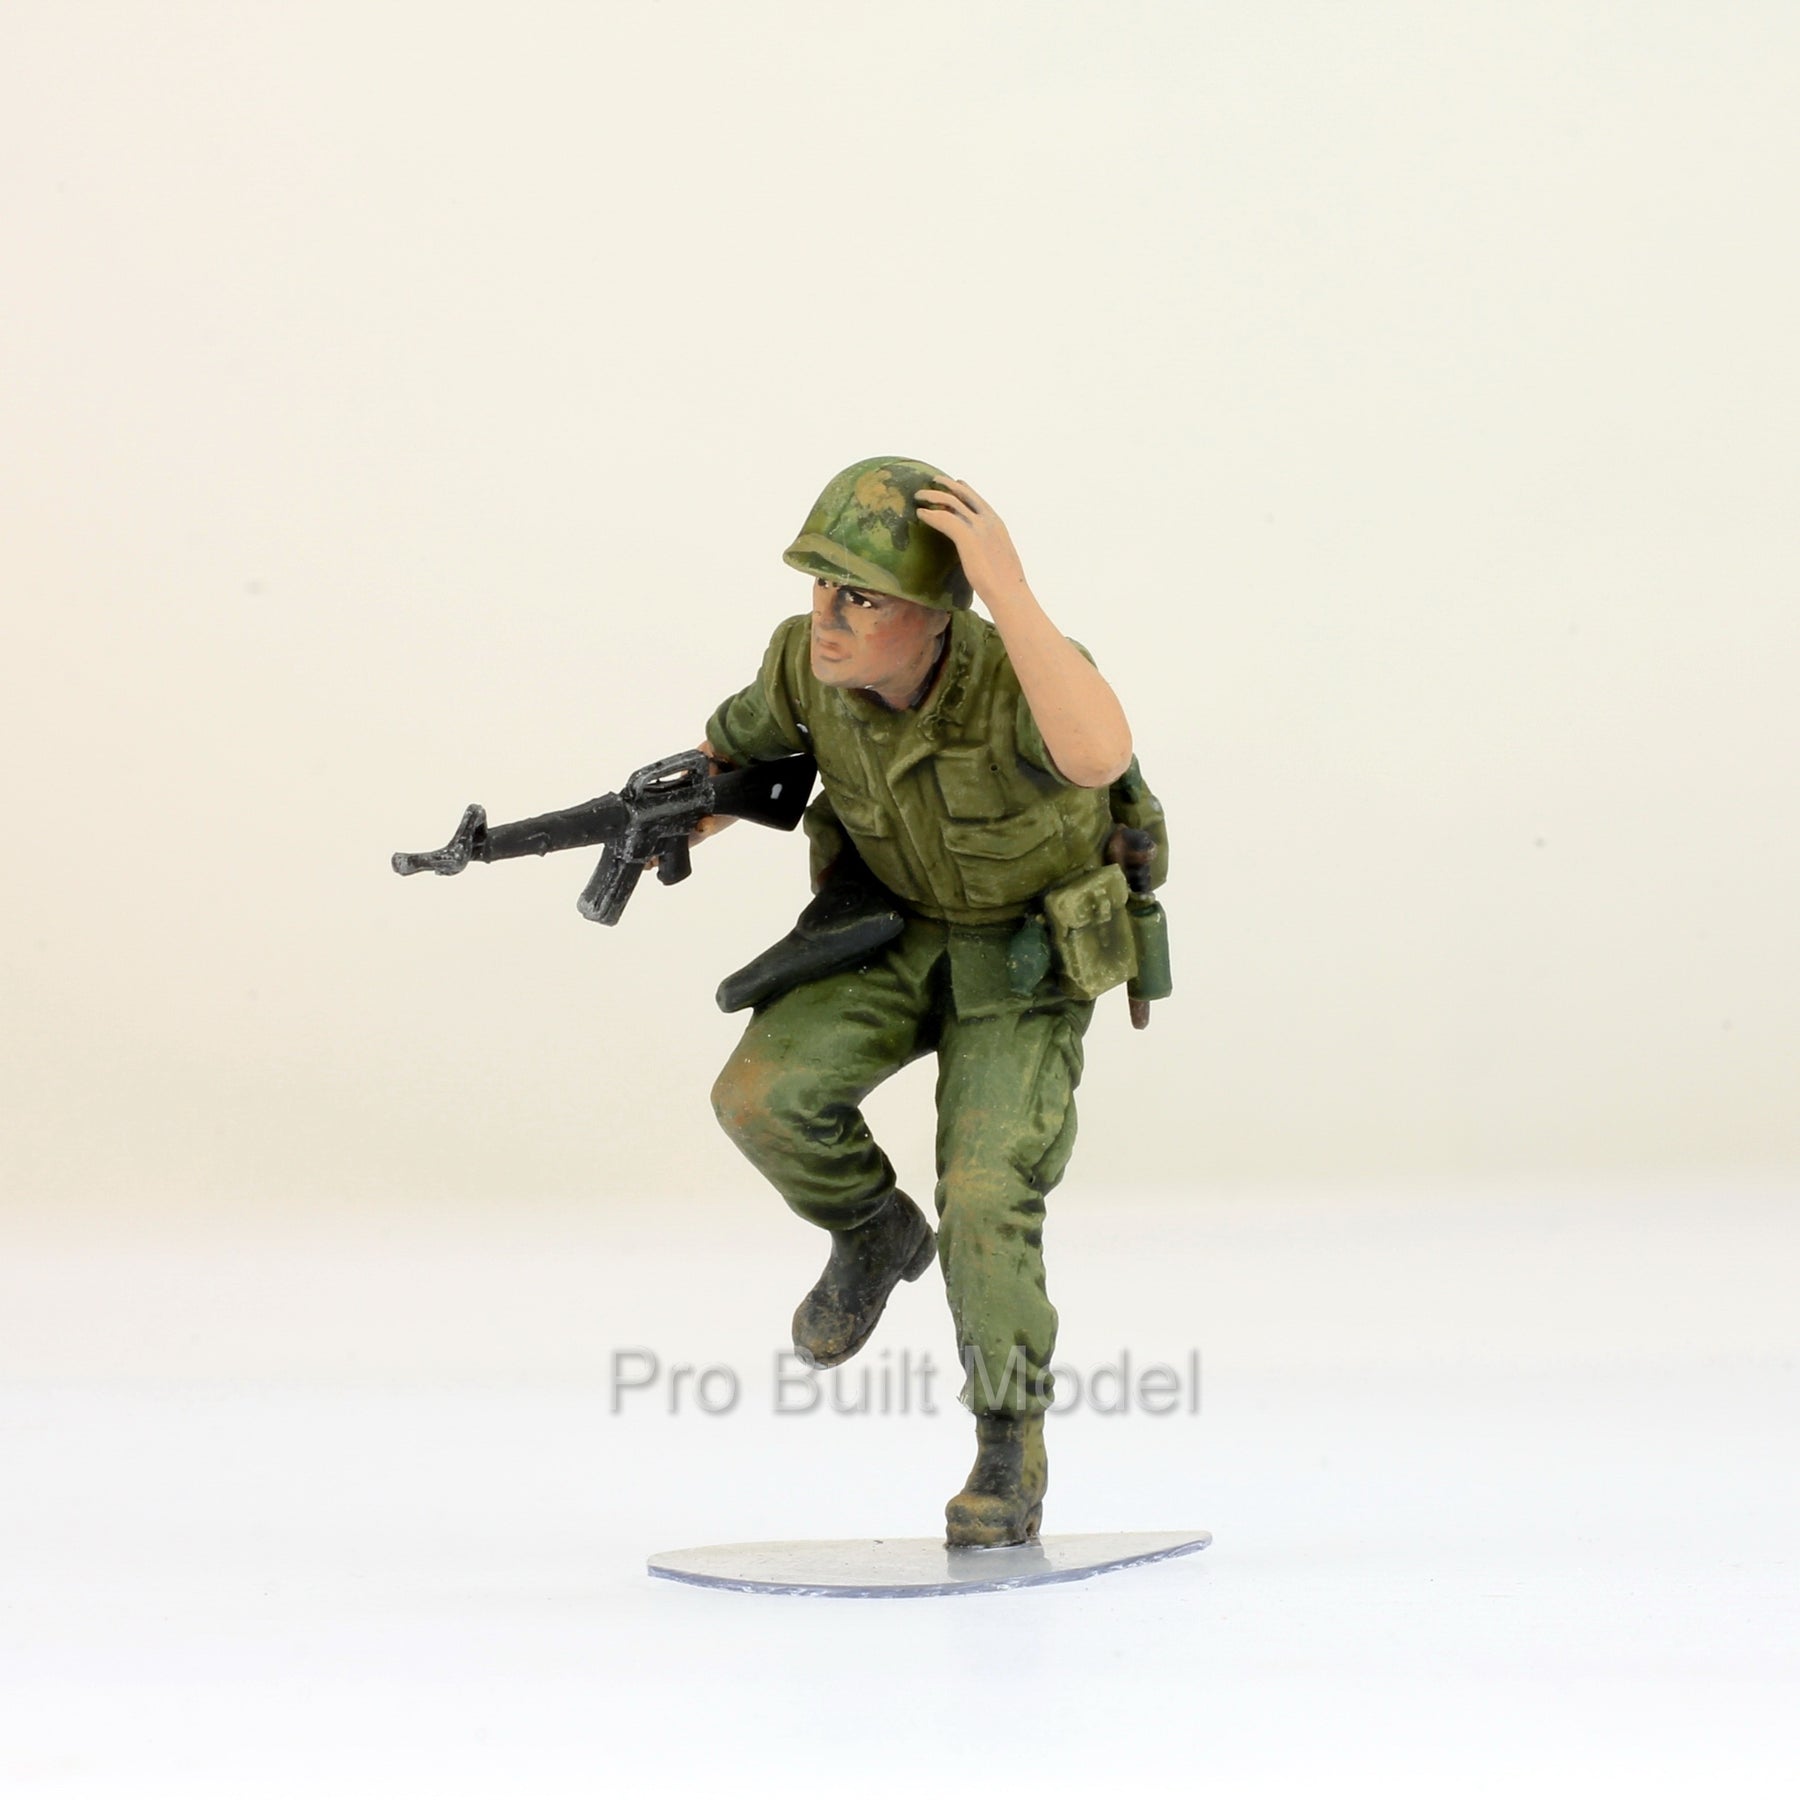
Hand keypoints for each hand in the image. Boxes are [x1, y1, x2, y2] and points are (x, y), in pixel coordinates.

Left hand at [916, 477, 1028, 607]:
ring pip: (951, 501)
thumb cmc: (1005, 584)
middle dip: (947, 484)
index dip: (965, 490)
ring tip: (919, 496)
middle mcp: (988, 520)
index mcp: (997, 524)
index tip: (955, 483)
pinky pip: (944, 518)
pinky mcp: (966, 537)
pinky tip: (920, 514)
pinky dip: (930, 515)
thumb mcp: (1001, 559)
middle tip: (933, 481)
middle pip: (964, 493)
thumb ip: (991, 550)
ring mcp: (978, 527)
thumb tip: (985, 556)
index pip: (979, 500)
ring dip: (932, 496)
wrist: (1009, 591)